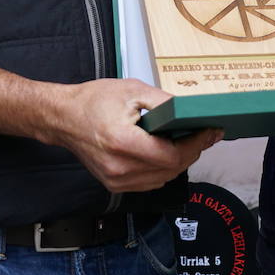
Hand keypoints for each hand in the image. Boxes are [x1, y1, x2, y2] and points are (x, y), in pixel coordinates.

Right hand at [49, 78, 220, 191]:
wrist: (63, 117)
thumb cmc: (93, 101)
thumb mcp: (132, 90)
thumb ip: (164, 103)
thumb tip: (189, 111)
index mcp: (123, 141)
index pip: (172, 155)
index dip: (196, 144)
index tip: (210, 132)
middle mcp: (119, 167)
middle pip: (171, 169)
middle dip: (192, 151)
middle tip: (204, 135)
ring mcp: (116, 180)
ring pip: (163, 179)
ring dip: (179, 162)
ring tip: (188, 142)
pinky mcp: (114, 184)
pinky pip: (149, 183)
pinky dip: (163, 170)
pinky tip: (167, 153)